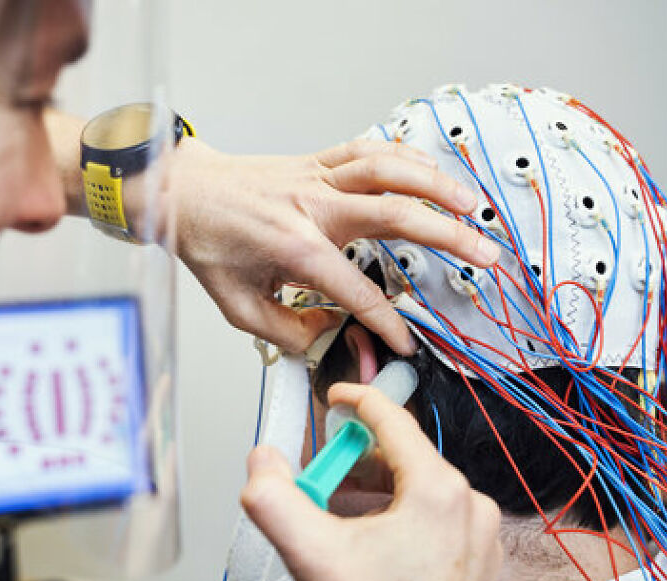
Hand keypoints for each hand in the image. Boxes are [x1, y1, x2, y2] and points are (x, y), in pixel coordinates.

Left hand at [174, 138, 498, 355]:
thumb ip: (290, 331)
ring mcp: (318, 177)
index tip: (407, 344)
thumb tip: (333, 345)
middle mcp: (314, 206)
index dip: (387, 324)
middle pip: (395, 215)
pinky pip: (370, 149)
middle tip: (483, 254)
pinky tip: (431, 170)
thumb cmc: (209, 244)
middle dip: (447, 236)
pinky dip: (406, 156)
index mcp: (296, 247)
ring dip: (437, 184)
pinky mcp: (317, 160)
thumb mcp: (240, 307)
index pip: (359, 291)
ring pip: (389, 170)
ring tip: (472, 206)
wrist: (183, 193)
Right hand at [241, 383, 501, 580]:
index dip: (358, 401)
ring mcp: (479, 537)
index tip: (336, 396)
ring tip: (337, 523)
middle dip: (354, 466)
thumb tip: (262, 460)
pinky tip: (369, 548)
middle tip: (318, 486)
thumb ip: (274, 498)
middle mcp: (469, 506)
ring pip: (418, 492)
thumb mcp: (311, 555)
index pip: (393, 421)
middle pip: (402, 460)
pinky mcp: (478, 563)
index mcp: (439, 490)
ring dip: (374, 496)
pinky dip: (399, 521)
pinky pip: (435, 521)